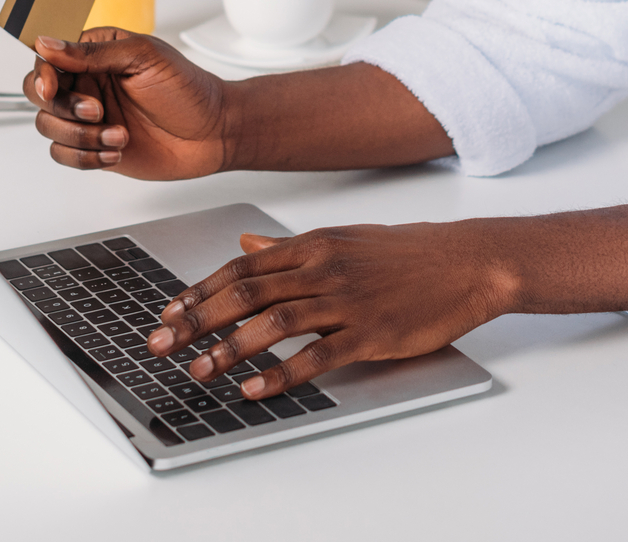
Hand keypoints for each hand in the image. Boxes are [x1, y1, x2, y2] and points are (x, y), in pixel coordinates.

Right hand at [23, 30, 232, 179]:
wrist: (214, 133)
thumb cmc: (187, 89)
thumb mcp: (144, 58)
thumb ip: (92, 53)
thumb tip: (46, 43)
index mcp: (95, 53)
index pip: (47, 57)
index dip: (42, 73)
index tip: (52, 88)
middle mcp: (87, 83)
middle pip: (38, 94)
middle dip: (64, 108)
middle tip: (98, 112)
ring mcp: (89, 117)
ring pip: (48, 127)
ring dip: (80, 136)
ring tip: (119, 136)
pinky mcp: (94, 146)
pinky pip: (64, 155)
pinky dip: (85, 157)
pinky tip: (115, 152)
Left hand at [144, 222, 518, 398]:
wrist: (466, 261)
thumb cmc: (406, 252)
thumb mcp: (343, 239)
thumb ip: (291, 248)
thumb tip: (248, 245)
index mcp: (312, 246)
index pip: (240, 268)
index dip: (198, 291)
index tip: (167, 313)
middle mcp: (321, 269)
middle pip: (245, 294)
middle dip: (197, 320)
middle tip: (162, 345)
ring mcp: (346, 301)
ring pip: (274, 322)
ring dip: (230, 348)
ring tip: (200, 370)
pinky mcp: (370, 332)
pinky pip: (317, 355)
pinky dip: (281, 373)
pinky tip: (255, 389)